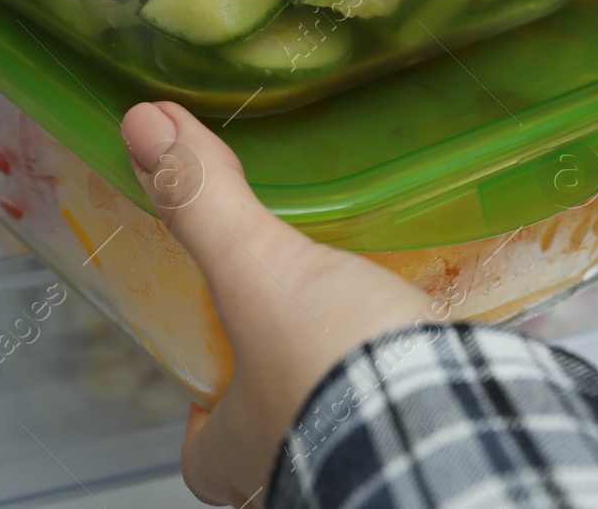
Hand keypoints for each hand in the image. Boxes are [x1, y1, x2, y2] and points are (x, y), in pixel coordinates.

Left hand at [121, 101, 434, 506]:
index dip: (204, 401)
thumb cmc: (336, 376)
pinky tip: (434, 328)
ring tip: (368, 311)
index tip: (215, 347)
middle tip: (299, 319)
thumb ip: (202, 201)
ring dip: (352, 372)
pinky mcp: (429, 432)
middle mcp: (293, 468)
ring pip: (343, 418)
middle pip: (274, 429)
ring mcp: (363, 456)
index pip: (201, 448)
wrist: (451, 422)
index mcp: (236, 451)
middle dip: (284, 377)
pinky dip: (415, 370)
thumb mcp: (254, 271)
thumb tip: (146, 128)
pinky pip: (409, 405)